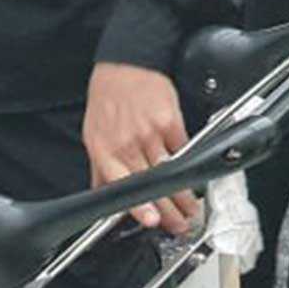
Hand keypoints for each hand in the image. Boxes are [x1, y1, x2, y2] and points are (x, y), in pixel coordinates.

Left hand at [82, 63, 197, 234]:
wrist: (127, 65)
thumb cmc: (109, 98)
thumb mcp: (93, 133)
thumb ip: (100, 165)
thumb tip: (102, 191)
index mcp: (104, 148)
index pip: (122, 184)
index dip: (138, 205)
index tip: (151, 220)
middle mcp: (127, 142)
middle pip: (150, 182)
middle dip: (168, 207)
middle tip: (181, 222)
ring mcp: (150, 131)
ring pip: (170, 169)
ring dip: (184, 192)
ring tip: (192, 207)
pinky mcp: (170, 121)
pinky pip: (182, 149)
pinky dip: (188, 165)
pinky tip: (194, 178)